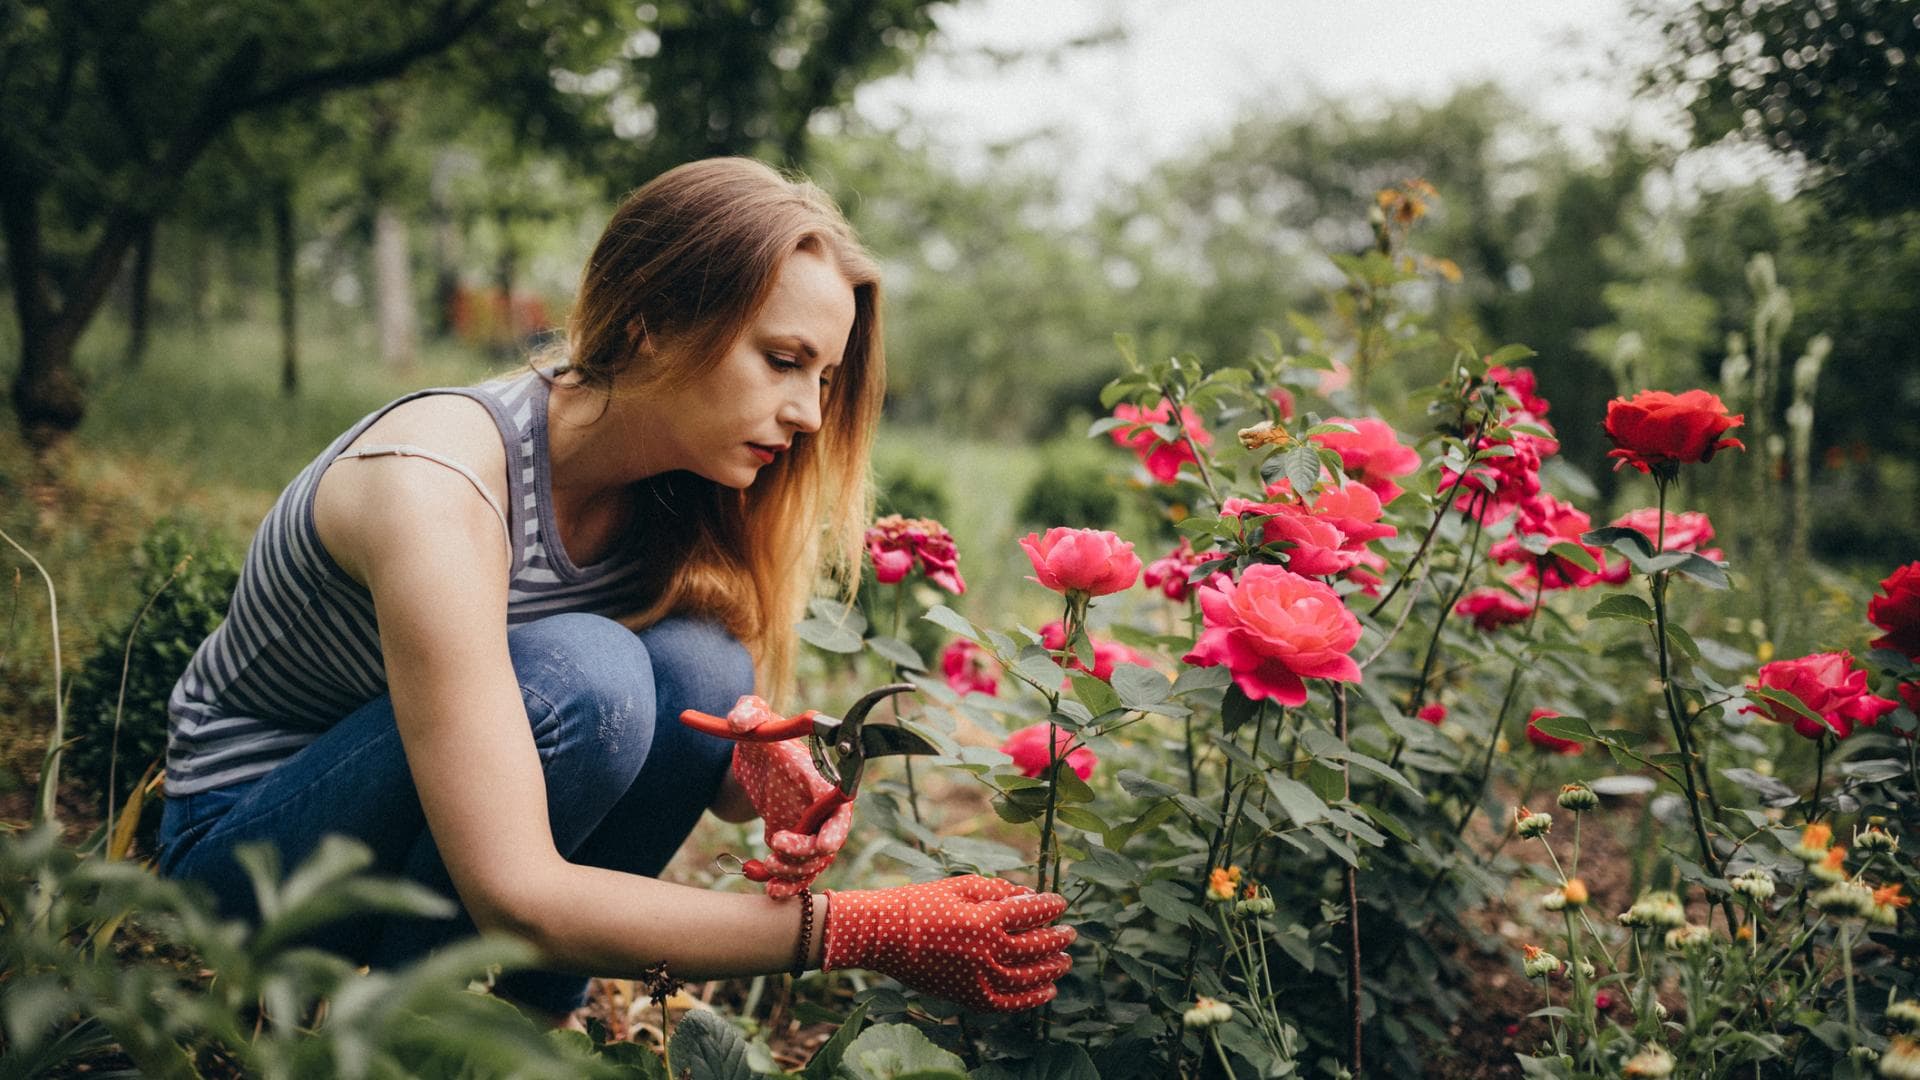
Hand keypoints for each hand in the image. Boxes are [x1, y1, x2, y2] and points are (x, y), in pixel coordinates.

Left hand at [725, 696, 852, 897]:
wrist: (755, 763)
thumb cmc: (762, 736)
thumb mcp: (752, 717)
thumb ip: (747, 713)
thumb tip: (740, 722)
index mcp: (820, 778)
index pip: (841, 805)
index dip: (836, 828)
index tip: (824, 844)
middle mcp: (823, 806)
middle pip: (829, 840)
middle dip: (806, 853)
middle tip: (775, 846)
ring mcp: (812, 829)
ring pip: (815, 863)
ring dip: (793, 872)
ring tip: (764, 869)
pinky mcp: (797, 845)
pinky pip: (799, 873)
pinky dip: (786, 885)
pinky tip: (767, 889)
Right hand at [821, 875, 1075, 1012]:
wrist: (884, 936)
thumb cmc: (920, 904)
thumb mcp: (961, 886)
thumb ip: (998, 890)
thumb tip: (1029, 895)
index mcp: (986, 919)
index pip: (1031, 913)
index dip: (1050, 906)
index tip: (1060, 903)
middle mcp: (987, 952)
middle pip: (1036, 947)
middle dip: (1057, 938)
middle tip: (1069, 933)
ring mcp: (979, 978)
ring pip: (1029, 977)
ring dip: (1051, 968)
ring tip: (1064, 961)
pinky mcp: (970, 997)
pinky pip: (1009, 1002)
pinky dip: (1032, 998)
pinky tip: (1047, 990)